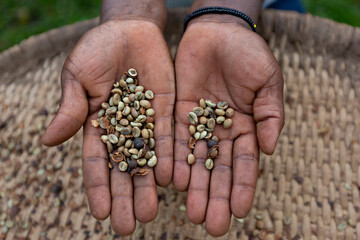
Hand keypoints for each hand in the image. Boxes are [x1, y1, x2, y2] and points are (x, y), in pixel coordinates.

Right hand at [42, 19, 174, 234]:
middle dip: (125, 196)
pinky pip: (168, 137)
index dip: (98, 187)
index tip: (100, 213)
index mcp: (97, 124)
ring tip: (150, 213)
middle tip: (128, 226)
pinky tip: (171, 181)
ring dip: (148, 186)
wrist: (129, 30)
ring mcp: (145, 122)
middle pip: (124, 168)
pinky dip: (169, 158)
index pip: (96, 162)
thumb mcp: (78, 76)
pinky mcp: (166, 110)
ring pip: (148, 159)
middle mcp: (123, 129)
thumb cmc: (97, 50)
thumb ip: (70, 108)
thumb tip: (47, 142)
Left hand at [173, 20, 283, 235]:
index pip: (245, 163)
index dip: (244, 187)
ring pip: (196, 160)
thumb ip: (270, 116)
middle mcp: (221, 130)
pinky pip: (175, 140)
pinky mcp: (178, 113)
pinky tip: (173, 181)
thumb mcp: (268, 82)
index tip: (241, 211)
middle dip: (216, 196)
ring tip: (192, 212)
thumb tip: (269, 150)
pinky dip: (174, 160)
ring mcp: (199, 123)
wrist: (218, 31)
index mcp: (246, 126)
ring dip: (194, 186)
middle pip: (218, 169)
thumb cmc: (248, 53)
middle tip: (212, 224)